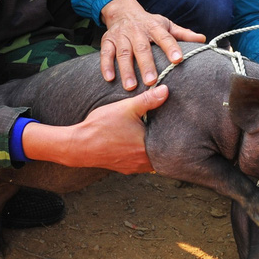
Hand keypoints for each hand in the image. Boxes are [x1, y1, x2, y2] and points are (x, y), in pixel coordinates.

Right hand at [21, 85, 166, 173]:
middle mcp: (143, 163)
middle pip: (162, 154)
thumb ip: (148, 100)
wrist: (78, 145)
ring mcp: (133, 167)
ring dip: (153, 149)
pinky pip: (139, 162)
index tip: (180, 129)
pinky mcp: (124, 168)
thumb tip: (166, 90)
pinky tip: (139, 143)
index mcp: (147, 149)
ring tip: (155, 135)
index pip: (171, 146)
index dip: (176, 137)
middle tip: (170, 131)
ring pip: (151, 159)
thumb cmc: (101, 126)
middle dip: (166, 143)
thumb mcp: (126, 108)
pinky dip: (142, 154)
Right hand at [99, 0, 205, 89]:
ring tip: (131, 87)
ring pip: (123, 53)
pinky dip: (106, 66)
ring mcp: (121, 36)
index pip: (165, 37)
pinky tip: (109, 78)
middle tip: (152, 81)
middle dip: (147, 65)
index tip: (178, 61)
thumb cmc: (148, 22)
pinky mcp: (107, 41)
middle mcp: (137, 31)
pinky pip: (105, 53)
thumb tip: (203, 40)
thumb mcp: (166, 25)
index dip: (172, 48)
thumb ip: (183, 34)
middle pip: (142, 49)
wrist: (122, 10)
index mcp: (154, 27)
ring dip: (126, 70)